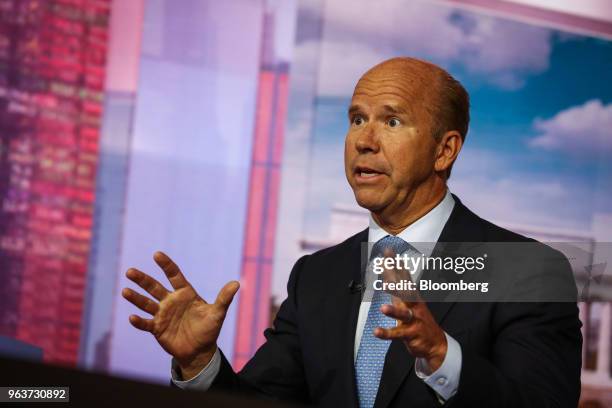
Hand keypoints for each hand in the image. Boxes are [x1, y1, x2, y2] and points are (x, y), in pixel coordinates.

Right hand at [122, 251, 239, 379]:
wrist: (200, 350)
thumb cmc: (209, 329)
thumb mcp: (217, 313)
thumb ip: (224, 298)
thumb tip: (236, 283)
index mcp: (185, 293)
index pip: (174, 275)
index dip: (166, 265)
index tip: (157, 254)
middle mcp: (171, 301)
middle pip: (154, 287)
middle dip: (142, 279)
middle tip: (130, 271)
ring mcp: (162, 314)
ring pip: (146, 303)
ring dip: (136, 298)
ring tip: (125, 291)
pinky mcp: (157, 328)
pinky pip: (146, 324)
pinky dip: (139, 321)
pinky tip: (132, 317)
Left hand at [374, 248, 446, 371]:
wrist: (436, 343)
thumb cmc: (418, 320)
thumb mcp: (409, 301)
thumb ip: (400, 287)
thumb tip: (391, 270)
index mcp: (412, 296)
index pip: (403, 276)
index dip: (395, 264)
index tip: (388, 252)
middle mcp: (413, 305)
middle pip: (405, 290)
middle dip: (395, 279)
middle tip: (386, 269)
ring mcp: (413, 319)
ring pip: (403, 314)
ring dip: (393, 311)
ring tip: (383, 308)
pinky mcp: (411, 334)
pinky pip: (398, 334)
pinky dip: (387, 333)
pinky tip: (377, 331)